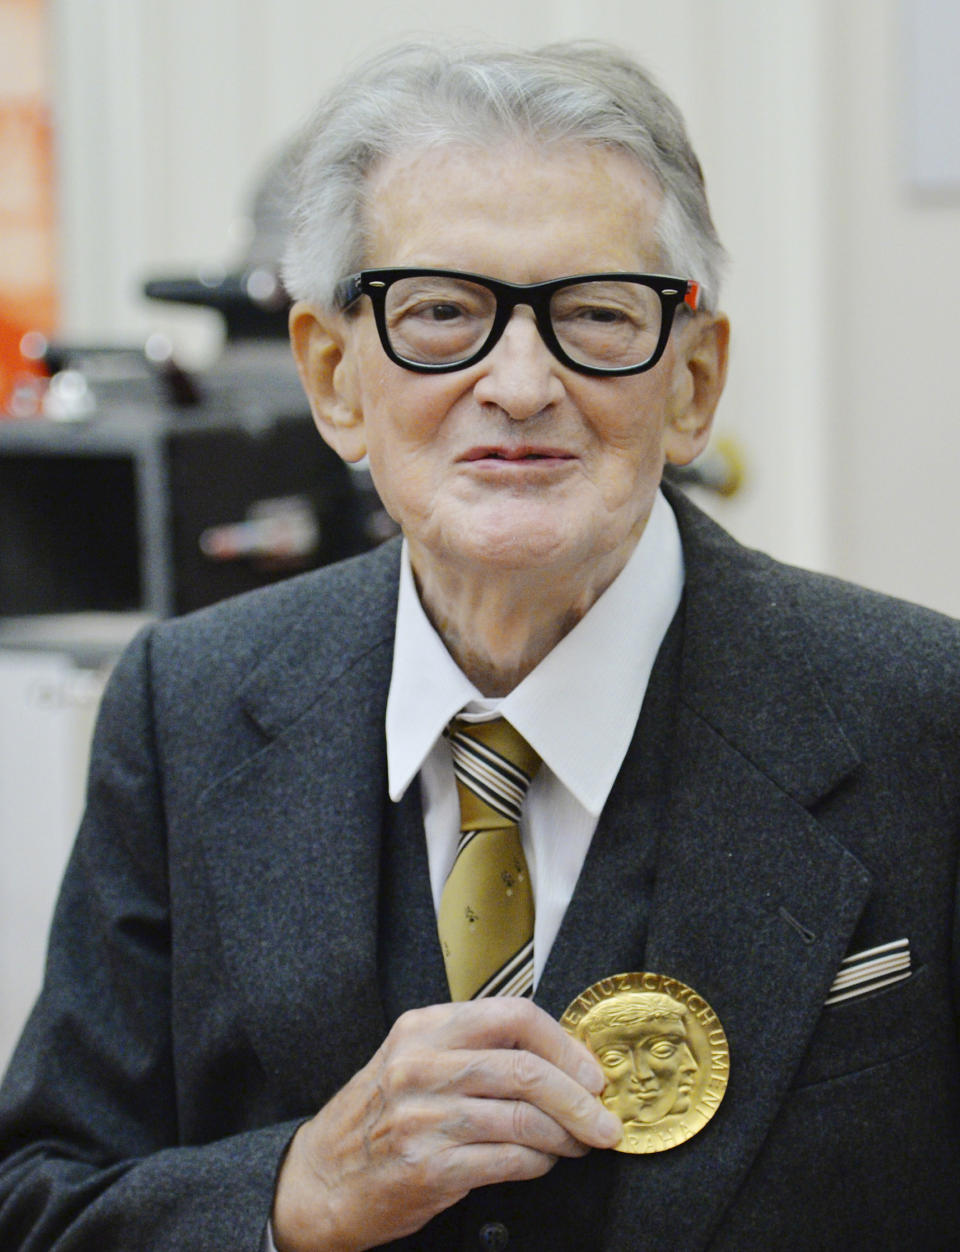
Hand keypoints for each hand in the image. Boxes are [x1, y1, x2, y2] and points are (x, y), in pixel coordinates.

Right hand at [271, 997, 621, 1250]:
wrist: (318, 1178)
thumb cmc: (378, 1118)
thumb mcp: (415, 1061)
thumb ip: (473, 1049)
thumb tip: (560, 1059)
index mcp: (423, 1028)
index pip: (513, 1015)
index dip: (563, 1044)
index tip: (590, 1071)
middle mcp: (421, 1066)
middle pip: (526, 1069)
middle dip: (579, 1099)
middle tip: (605, 1120)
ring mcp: (422, 1117)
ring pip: (524, 1118)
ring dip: (565, 1136)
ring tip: (579, 1144)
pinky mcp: (427, 1167)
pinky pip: (508, 1161)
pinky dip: (538, 1164)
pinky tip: (542, 1164)